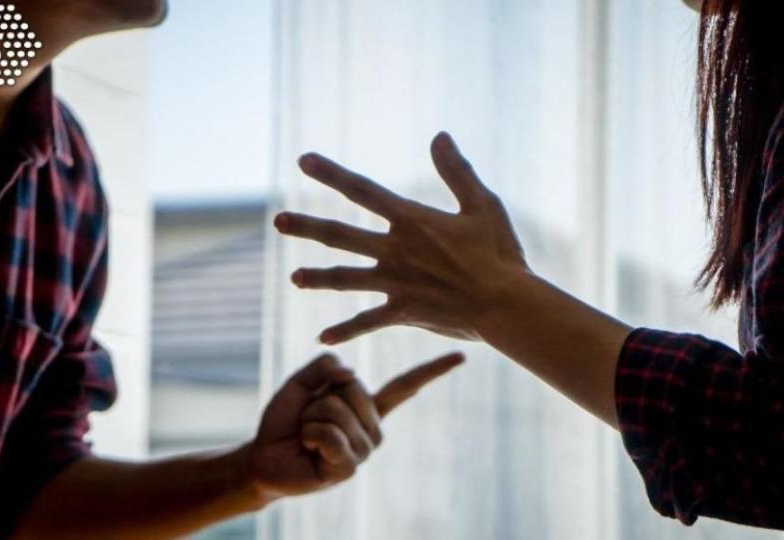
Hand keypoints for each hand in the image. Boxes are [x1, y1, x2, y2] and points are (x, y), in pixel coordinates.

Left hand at [247, 352, 463, 499]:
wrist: (264, 457)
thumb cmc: (285, 421)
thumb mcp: (302, 382)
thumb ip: (324, 366)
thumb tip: (349, 370)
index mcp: (367, 405)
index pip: (406, 386)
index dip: (434, 370)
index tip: (463, 356)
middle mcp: (373, 427)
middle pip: (353, 387)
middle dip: (320, 396)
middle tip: (310, 418)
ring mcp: (364, 449)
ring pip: (337, 410)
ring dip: (311, 418)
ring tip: (308, 434)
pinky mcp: (350, 467)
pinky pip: (330, 434)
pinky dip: (311, 434)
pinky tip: (309, 447)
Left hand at [274, 132, 527, 344]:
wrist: (506, 305)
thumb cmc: (499, 253)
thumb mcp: (482, 204)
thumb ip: (456, 171)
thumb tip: (439, 136)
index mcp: (411, 221)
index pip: (362, 190)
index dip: (331, 174)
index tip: (303, 161)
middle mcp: (395, 250)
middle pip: (340, 235)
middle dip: (307, 227)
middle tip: (278, 221)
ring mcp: (395, 283)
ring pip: (345, 278)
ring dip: (317, 278)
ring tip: (293, 277)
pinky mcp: (403, 312)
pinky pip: (368, 322)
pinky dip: (347, 329)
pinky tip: (323, 337)